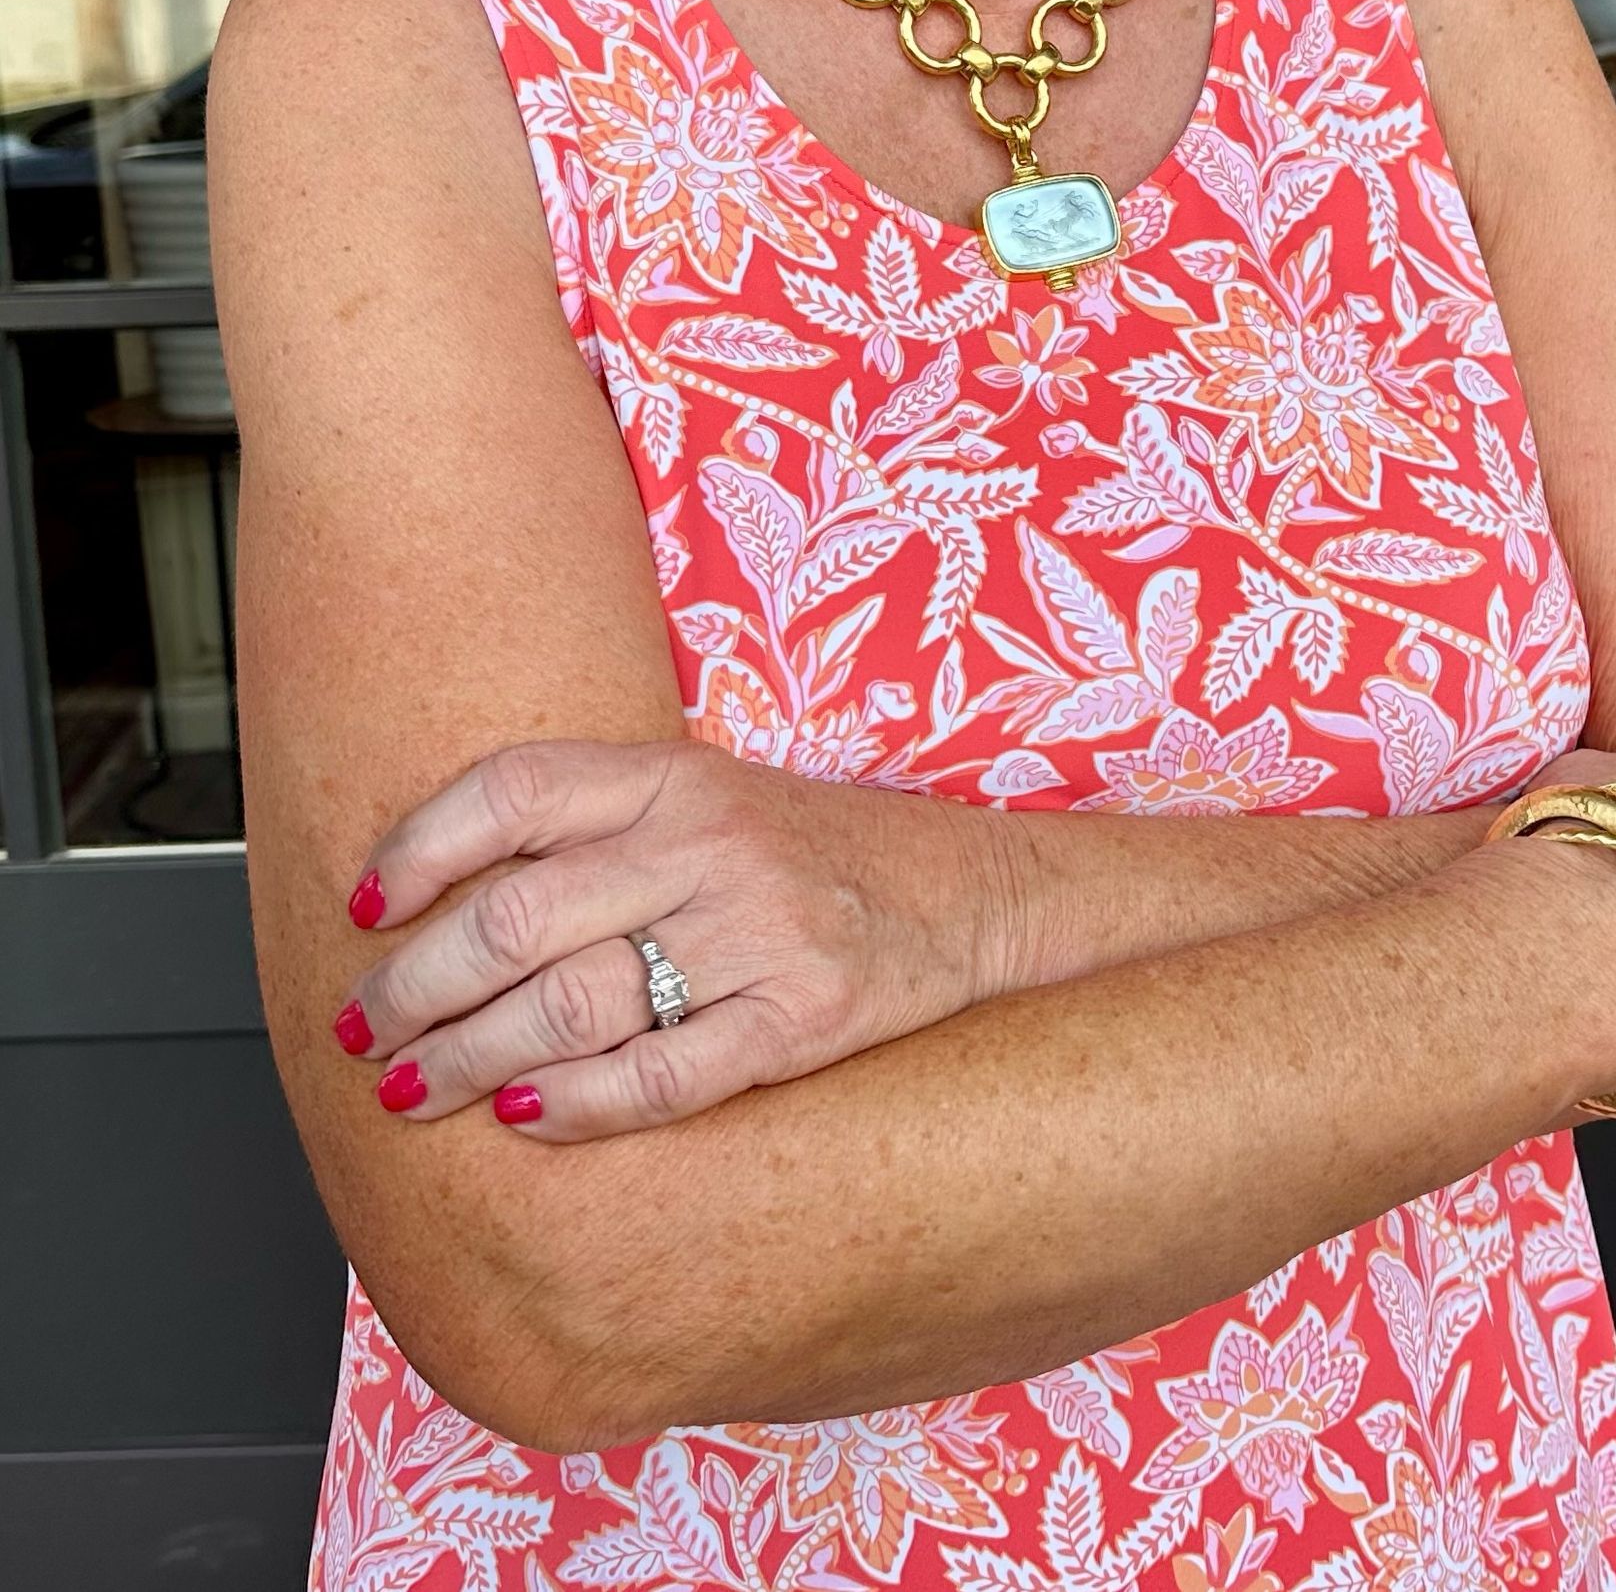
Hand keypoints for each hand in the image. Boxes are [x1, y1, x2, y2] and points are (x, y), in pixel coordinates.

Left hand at [331, 739, 1034, 1138]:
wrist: (973, 892)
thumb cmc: (812, 852)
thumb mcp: (706, 798)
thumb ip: (593, 828)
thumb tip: (435, 899)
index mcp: (672, 775)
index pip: (511, 791)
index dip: (417, 850)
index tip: (361, 909)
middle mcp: (707, 843)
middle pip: (515, 917)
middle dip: (414, 989)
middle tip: (362, 1033)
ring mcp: (758, 930)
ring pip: (569, 1006)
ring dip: (468, 1060)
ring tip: (413, 1091)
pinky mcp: (801, 1020)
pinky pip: (658, 1076)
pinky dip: (575, 1109)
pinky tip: (525, 1122)